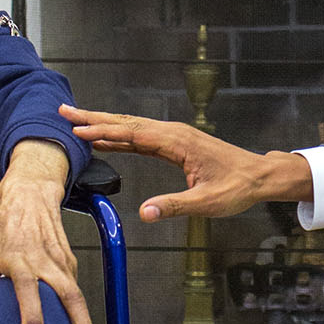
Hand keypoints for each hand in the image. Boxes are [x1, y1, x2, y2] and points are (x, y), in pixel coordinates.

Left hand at [0, 141, 101, 323]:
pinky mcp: (71, 263)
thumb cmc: (7, 224)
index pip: (28, 289)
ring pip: (79, 297)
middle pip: (70, 298)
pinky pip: (76, 292)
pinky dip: (80, 315)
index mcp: (20, 258)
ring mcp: (62, 262)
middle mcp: (46, 261)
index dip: (32, 312)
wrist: (32, 194)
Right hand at [61, 105, 309, 223]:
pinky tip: (106, 140)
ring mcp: (174, 135)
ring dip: (104, 123)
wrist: (259, 176)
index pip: (134, 134)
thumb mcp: (206, 203)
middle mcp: (173, 133)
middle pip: (127, 123)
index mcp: (178, 142)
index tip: (79, 131)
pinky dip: (120, 135)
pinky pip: (141, 136)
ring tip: (77, 121)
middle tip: (65, 111)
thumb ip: (175, 206)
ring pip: (132, 126)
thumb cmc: (237, 187)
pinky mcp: (175, 143)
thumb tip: (145, 213)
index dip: (105, 132)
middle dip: (95, 118)